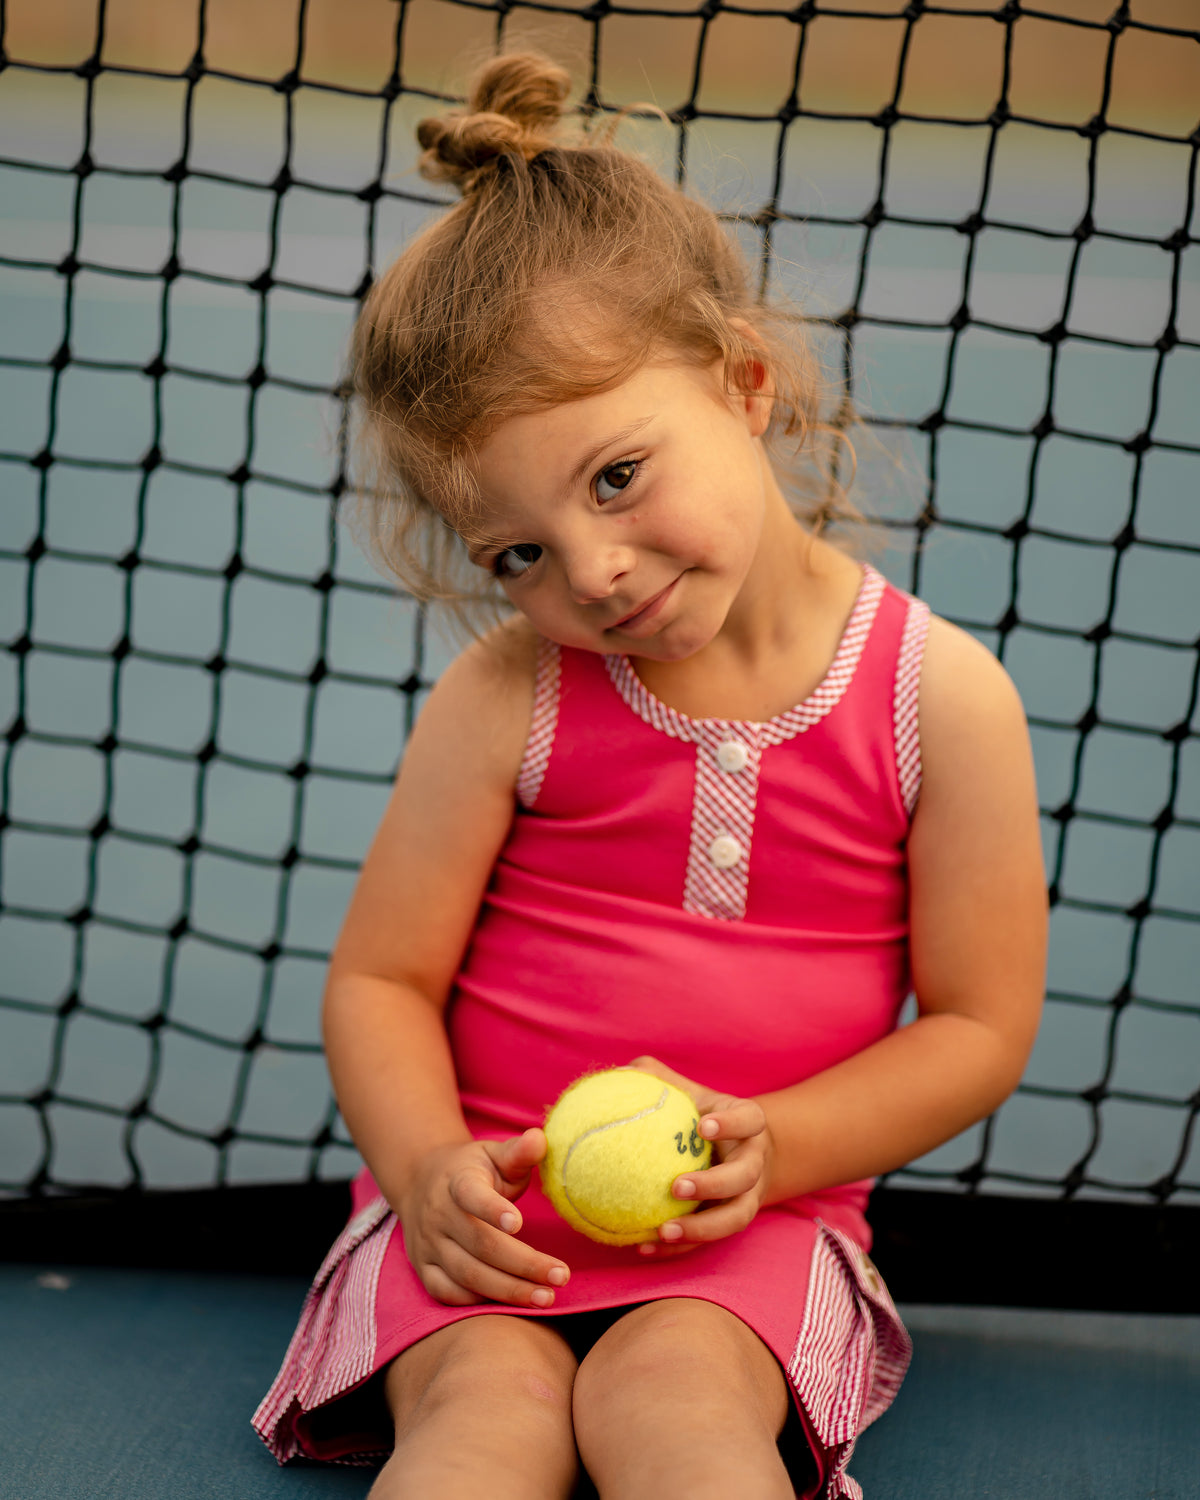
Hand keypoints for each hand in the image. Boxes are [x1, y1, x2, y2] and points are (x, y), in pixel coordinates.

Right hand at [395, 1129, 570, 1307]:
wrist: (420, 1183)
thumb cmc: (471, 1170)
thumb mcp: (493, 1153)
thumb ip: (518, 1151)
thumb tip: (540, 1138)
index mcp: (457, 1181)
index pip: (470, 1195)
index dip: (492, 1209)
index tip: (519, 1222)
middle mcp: (438, 1215)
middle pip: (480, 1245)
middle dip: (523, 1264)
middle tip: (561, 1276)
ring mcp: (428, 1245)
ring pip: (467, 1275)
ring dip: (509, 1290)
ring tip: (546, 1297)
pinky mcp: (424, 1269)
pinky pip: (449, 1294)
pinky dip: (479, 1302)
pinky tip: (512, 1303)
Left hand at [626, 1056, 773, 1256]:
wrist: (740, 1153)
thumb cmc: (704, 1115)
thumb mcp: (690, 1094)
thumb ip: (659, 1078)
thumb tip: (621, 1069)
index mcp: (747, 1126)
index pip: (749, 1120)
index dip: (731, 1124)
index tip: (702, 1127)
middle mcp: (754, 1163)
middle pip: (744, 1177)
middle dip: (715, 1184)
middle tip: (676, 1186)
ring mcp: (747, 1198)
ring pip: (734, 1218)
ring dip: (701, 1229)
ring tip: (663, 1231)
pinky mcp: (729, 1222)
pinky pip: (708, 1242)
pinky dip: (678, 1248)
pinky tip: (643, 1247)